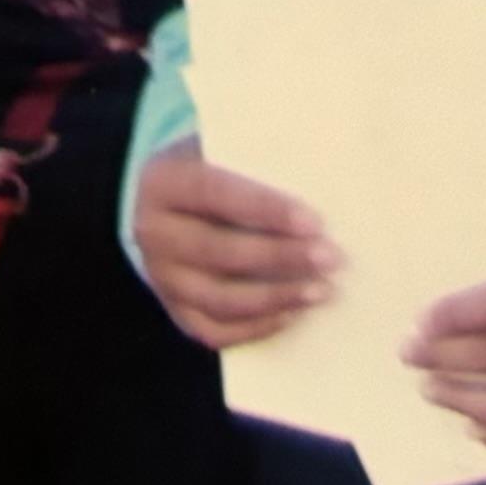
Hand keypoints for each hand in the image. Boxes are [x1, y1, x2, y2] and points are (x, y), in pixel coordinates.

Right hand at [136, 141, 335, 348]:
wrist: (160, 204)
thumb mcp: (217, 153)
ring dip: (276, 296)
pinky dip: (256, 327)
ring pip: (219, 298)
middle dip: (280, 257)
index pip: (215, 194)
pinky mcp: (174, 310)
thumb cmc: (207, 171)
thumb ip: (253, 165)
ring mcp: (161, 278)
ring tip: (322, 290)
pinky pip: (214, 330)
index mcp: (162, 184)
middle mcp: (154, 234)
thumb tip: (313, 188)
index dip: (266, 209)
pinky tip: (293, 313)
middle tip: (331, 258)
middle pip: (219, 251)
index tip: (314, 222)